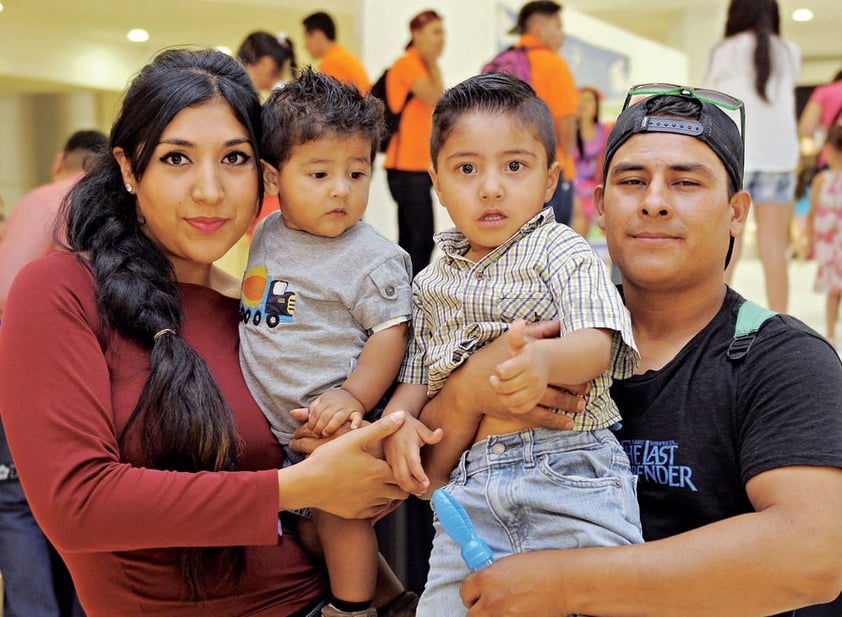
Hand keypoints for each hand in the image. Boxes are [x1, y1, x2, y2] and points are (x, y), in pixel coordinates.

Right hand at [292, 413, 409, 518]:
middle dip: (400, 484)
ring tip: (377, 481)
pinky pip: (373, 511)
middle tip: (392, 474)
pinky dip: (374, 503)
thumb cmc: (329, 457)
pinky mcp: (354, 513)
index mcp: (379, 472)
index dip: (404, 469)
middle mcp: (376, 491)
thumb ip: (380, 428)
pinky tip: (365, 492)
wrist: (306, 483)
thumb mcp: (355, 438)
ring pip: (387, 502)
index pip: (404, 475)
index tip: (399, 464)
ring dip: (387, 493)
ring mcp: (365, 504)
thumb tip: (401, 416)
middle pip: (401, 493)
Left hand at [305, 389, 364, 435]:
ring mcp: (346, 409)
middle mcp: (336, 404)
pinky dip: (355, 422)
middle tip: (315, 435)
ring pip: (338, 417)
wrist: (353, 395)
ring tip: (325, 433)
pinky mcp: (356, 413)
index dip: (310, 422)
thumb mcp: (320, 404)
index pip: (315, 412)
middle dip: (318, 426)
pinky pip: (357, 417)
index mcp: (325, 401)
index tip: (308, 431)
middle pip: (325, 416)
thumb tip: (292, 413)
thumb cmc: (332, 403)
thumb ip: (307, 411)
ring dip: (331, 426)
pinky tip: (352, 428)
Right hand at [383, 413, 442, 495]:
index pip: (413, 465)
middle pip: (403, 477)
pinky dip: (400, 485)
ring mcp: (390, 460)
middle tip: (424, 490)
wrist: (390, 420)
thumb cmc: (407, 425)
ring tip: (419, 491)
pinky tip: (409, 488)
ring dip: (407, 488)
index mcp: (407, 447)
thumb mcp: (420, 427)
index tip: (427, 484)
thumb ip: (430, 434)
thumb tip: (440, 433)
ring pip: (397, 480)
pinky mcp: (387, 463)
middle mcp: (397, 456)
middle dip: (414, 487)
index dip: (420, 476)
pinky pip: (392, 477)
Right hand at [460, 321, 586, 426]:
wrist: (467, 387)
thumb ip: (534, 332)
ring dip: (567, 405)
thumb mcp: (508, 342)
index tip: (584, 372)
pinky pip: (540, 418)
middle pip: (555, 386)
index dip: (571, 372)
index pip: (553, 369)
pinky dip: (556, 421)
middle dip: (573, 389)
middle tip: (588, 390)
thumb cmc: (489, 359)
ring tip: (581, 406)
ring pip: (550, 404)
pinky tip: (569, 423)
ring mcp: (521, 399)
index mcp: (525, 366)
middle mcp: (524, 383)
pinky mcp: (516, 412)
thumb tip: (556, 323)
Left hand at [461, 552, 565, 615]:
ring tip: (503, 610)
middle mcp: (492, 600)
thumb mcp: (508, 565)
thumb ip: (490, 577)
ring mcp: (504, 616)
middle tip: (485, 607)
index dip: (470, 594)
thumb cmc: (540, 568)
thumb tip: (481, 586)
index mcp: (487, 579)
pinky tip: (515, 613)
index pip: (464, 592)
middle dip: (477, 610)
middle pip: (471, 615)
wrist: (564, 582)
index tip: (474, 596)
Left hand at [491, 320, 549, 413]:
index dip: (498, 371)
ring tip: (499, 388)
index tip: (499, 369)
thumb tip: (518, 322)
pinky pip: (520, 408)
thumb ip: (516, 334)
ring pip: (512, 400)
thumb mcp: (520, 342)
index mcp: (526, 361)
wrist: (545, 362)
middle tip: (493, 380)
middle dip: (496, 384)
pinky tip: (507, 396)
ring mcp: (535, 390)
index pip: (504, 372)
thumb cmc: (526, 351)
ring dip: (502, 395)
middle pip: (506, 387)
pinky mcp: (535, 399)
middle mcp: (533, 376)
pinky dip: (511, 405)